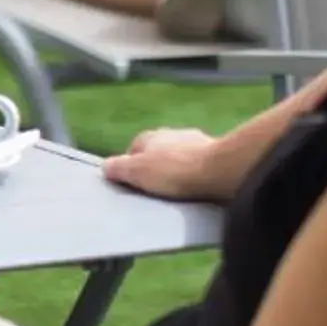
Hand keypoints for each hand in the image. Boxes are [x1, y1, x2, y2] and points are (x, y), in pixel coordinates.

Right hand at [102, 126, 220, 201]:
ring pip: (180, 158)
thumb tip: (105, 167)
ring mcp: (196, 142)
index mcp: (149, 136)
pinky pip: (200, 165)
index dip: (131, 168)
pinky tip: (198, 188)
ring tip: (180, 192)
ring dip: (179, 171)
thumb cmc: (176, 171)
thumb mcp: (136, 172)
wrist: (220, 171)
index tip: (134, 186)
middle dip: (156, 169)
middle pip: (157, 153)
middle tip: (157, 190)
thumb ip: (118, 168)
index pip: (132, 150)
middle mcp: (172, 134)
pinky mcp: (216, 153)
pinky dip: (197, 175)